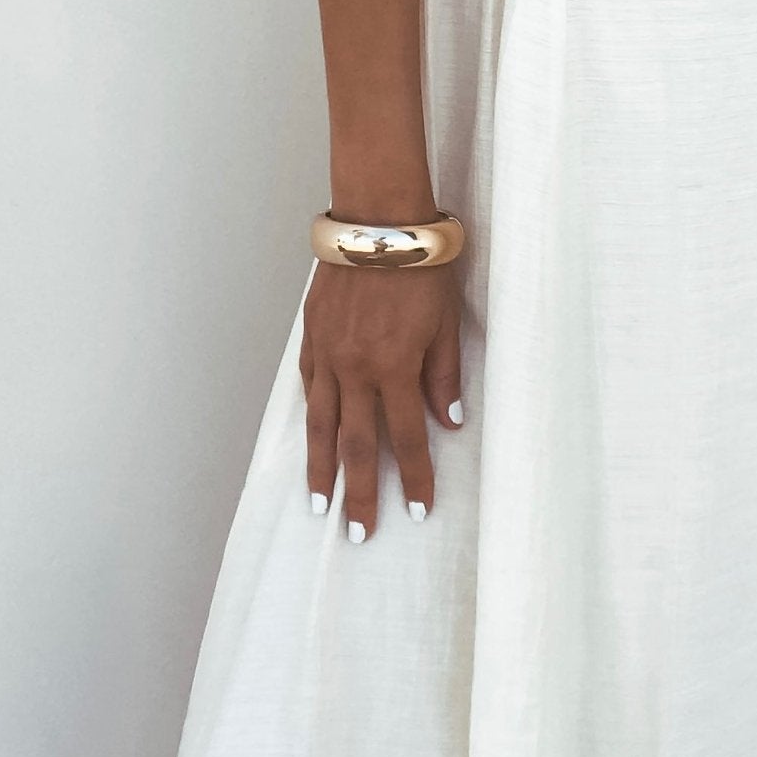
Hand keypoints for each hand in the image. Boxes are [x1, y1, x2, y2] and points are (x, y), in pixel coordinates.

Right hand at [298, 260, 463, 540]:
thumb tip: (447, 422)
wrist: (378, 222)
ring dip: (321, 468)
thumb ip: (444, 374)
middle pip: (357, 445)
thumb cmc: (423, 267)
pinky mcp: (311, 337)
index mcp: (395, 367)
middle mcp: (356, 369)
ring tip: (319, 504)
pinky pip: (308, 388)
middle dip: (359, 493)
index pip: (406, 438)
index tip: (417, 511)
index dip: (414, 478)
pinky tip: (310, 439)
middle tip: (358, 534)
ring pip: (321, 424)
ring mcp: (328, 355)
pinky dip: (310, 417)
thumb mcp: (447, 321)